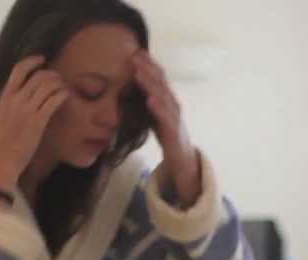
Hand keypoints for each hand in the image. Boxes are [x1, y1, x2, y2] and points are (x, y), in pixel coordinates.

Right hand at [0, 55, 68, 196]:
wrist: (0, 160)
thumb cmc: (1, 142)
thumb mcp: (1, 116)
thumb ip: (9, 104)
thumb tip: (18, 95)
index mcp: (5, 97)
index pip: (18, 70)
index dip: (32, 61)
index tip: (42, 59)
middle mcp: (15, 100)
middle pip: (38, 76)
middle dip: (52, 74)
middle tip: (59, 79)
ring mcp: (27, 110)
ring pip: (47, 86)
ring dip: (59, 83)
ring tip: (64, 88)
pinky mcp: (38, 121)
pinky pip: (53, 101)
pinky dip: (62, 95)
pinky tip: (66, 97)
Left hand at [133, 51, 200, 204]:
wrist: (182, 158)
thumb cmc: (167, 135)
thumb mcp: (153, 115)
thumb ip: (144, 102)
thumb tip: (125, 89)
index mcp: (167, 99)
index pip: (158, 78)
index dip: (148, 64)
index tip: (135, 52)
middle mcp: (173, 105)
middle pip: (161, 83)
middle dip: (148, 68)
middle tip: (134, 57)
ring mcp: (175, 118)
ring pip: (163, 97)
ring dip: (150, 84)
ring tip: (138, 73)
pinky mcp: (174, 132)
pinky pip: (166, 118)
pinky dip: (158, 108)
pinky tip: (149, 100)